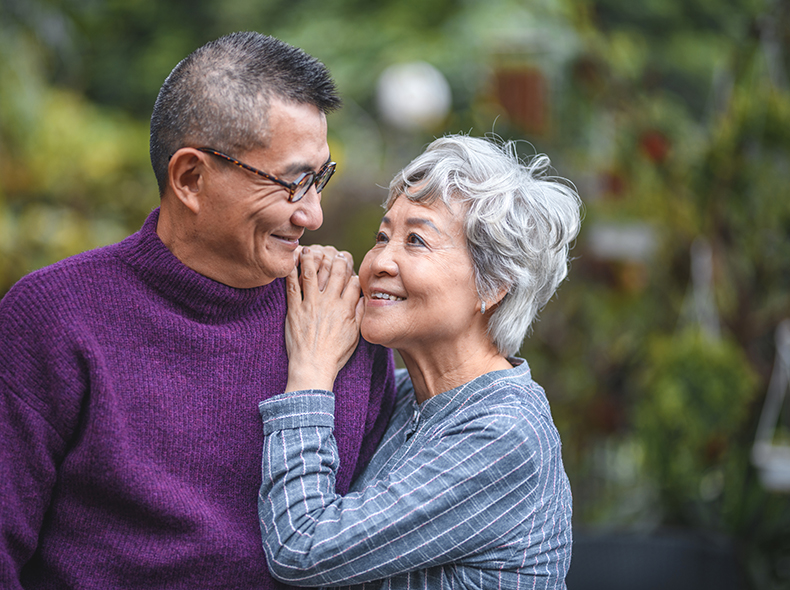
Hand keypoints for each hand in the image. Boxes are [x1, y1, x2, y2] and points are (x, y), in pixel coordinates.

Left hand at [284, 248, 362, 392]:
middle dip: (336, 259)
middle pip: (334, 272)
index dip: (352, 272)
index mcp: (346, 309)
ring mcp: (311, 305)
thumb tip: (363, 298)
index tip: (350, 267)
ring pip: (312, 274)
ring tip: (309, 250)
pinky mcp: (295, 309)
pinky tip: (291, 263)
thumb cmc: (335, 354)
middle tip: (334, 253)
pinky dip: (291, 273)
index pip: (353, 282)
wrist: (313, 366)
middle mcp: (329, 303)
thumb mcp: (355, 335)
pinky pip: (292, 286)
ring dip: (311, 258)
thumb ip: (359, 314)